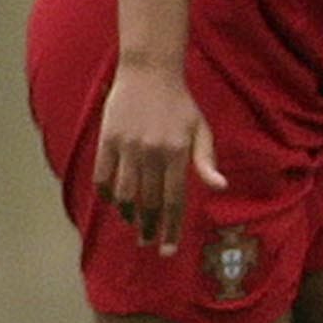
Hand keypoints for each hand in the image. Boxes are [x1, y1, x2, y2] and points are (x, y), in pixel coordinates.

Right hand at [94, 57, 226, 252]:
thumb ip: (207, 161)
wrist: (150, 72)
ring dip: (128, 213)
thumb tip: (220, 187)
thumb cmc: (180, 105)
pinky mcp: (107, 139)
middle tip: (148, 244)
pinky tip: (113, 202)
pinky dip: (106, 193)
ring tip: (134, 224)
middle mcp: (152, 153)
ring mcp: (127, 146)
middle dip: (149, 228)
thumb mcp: (201, 130)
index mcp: (177, 153)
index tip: (167, 250)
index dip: (170, 229)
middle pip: (148, 202)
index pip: (174, 201)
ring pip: (123, 193)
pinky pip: (102, 175)